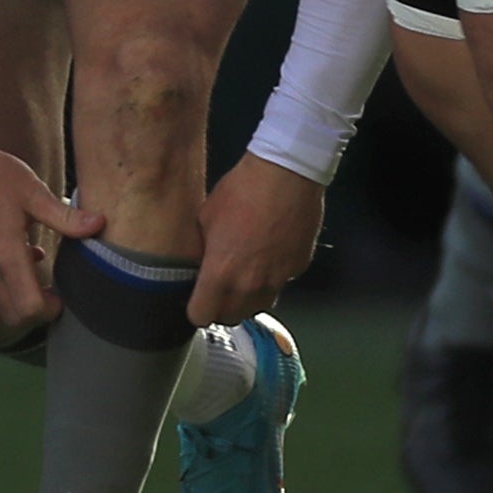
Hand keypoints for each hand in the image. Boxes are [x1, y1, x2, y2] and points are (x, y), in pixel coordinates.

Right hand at [0, 130, 97, 340]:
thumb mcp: (31, 192)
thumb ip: (64, 216)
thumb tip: (98, 224)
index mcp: (5, 255)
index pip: (29, 308)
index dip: (50, 309)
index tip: (61, 296)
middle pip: (11, 314)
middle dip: (33, 310)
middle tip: (49, 292)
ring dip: (15, 293)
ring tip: (31, 265)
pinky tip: (8, 250)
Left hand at [190, 154, 327, 322]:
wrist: (286, 175)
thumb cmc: (240, 190)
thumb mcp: (206, 217)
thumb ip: (204, 250)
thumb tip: (202, 263)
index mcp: (220, 273)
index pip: (201, 316)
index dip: (196, 309)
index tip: (196, 298)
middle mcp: (249, 285)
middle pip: (231, 318)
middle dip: (221, 308)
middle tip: (218, 288)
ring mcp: (277, 280)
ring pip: (258, 307)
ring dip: (247, 299)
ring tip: (244, 274)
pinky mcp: (297, 269)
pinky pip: (279, 284)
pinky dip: (271, 278)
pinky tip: (268, 254)